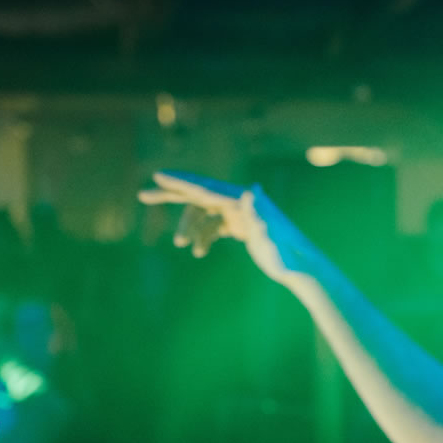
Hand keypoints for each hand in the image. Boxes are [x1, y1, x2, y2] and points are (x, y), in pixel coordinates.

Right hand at [137, 171, 321, 286]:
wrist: (299, 266)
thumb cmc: (285, 253)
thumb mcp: (270, 235)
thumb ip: (260, 213)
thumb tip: (253, 190)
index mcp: (241, 200)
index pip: (205, 188)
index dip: (180, 182)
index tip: (157, 175)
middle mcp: (239, 202)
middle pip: (199, 195)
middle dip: (171, 195)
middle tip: (142, 195)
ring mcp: (239, 214)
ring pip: (204, 215)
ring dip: (190, 228)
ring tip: (182, 245)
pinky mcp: (241, 227)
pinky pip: (214, 226)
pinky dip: (204, 237)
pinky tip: (199, 252)